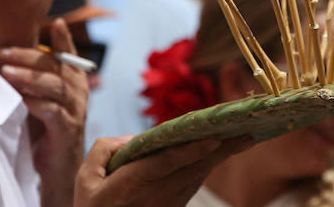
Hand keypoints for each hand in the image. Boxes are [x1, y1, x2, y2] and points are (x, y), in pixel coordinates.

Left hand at [0, 18, 89, 206]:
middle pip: (55, 66)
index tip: (56, 22)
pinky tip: (22, 100)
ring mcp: (75, 109)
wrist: (59, 165)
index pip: (67, 54)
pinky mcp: (67, 129)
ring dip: (29, 78)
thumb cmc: (46, 127)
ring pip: (55, 86)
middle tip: (2, 53)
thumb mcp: (41, 97)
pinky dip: (37, 103)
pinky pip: (53, 112)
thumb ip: (32, 78)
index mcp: (73, 79)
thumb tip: (5, 57)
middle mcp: (78, 90)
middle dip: (28, 57)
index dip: (63, 38)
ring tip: (6, 73)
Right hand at [75, 135, 253, 206]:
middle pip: (194, 168)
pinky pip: (194, 183)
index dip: (192, 150)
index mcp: (133, 183)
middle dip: (222, 150)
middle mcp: (156, 194)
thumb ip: (104, 150)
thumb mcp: (85, 179)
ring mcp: (168, 203)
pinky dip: (209, 166)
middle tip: (247, 134)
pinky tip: (223, 152)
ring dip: (221, 157)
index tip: (215, 138)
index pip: (168, 163)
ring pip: (199, 176)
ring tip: (243, 139)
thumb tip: (132, 138)